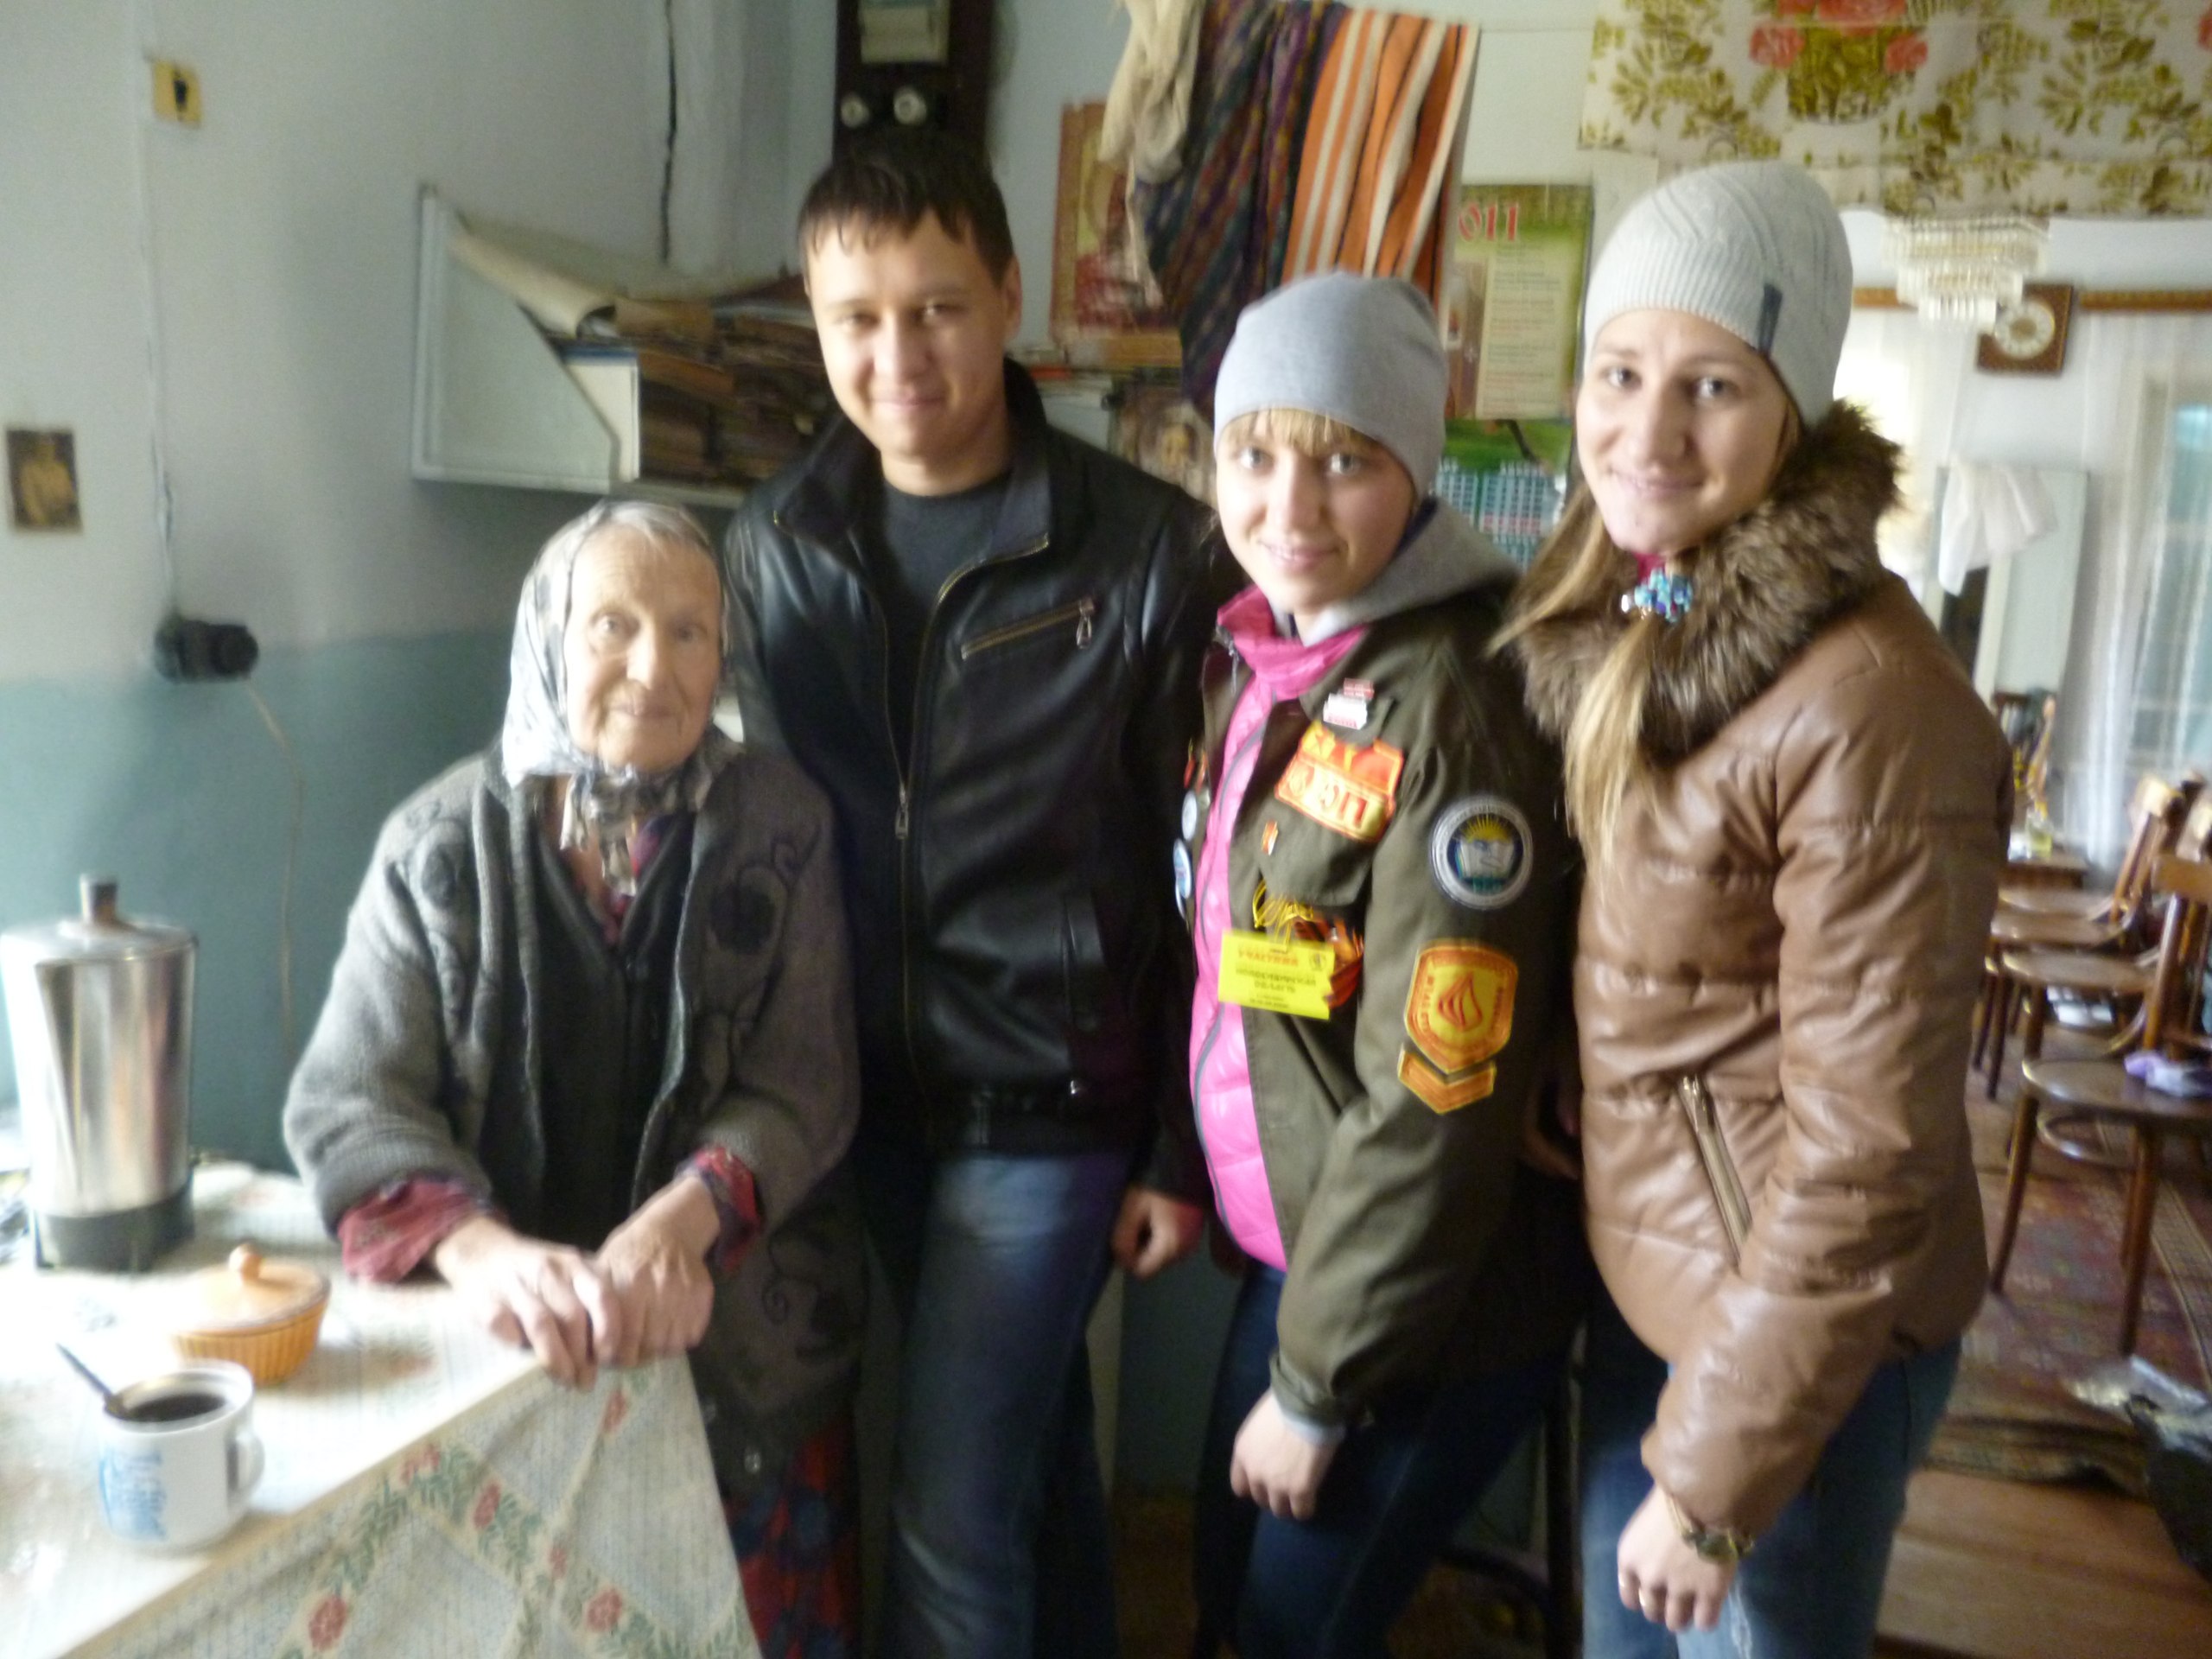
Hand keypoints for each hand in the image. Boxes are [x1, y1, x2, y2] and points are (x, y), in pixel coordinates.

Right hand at [431, 1217, 616, 1388]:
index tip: (611, 1360)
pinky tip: (522, 1356)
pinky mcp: (485, 1298)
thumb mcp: (570, 1276)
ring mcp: (516, 1284)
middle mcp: (549, 1271)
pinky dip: (513, 1341)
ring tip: (565, 1379)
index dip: (610, 1331)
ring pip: (541, 1323)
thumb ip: (592, 1301)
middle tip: (586, 1381)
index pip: (603, 1296)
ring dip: (555, 1357)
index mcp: (575, 1266)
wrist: (481, 1252)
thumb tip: (615, 1351)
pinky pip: (501, 1322)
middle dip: (582, 1354)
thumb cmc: (536, 1274)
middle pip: (573, 1316)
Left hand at [593, 1176, 718, 1367]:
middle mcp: (659, 1289)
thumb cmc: (628, 1254)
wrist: (668, 1230)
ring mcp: (685, 1293)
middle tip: (629, 1355)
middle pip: (650, 1346)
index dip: (615, 1355)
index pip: (624, 1339)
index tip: (609, 1357)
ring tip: (647, 1343)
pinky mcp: (703, 1295)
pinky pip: (692, 1335)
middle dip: (637, 1356)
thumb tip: (582, 1344)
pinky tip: (667, 1330)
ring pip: (672, 1344)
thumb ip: (593, 1305)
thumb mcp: (603, 1271)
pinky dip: (679, 1339)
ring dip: (658, 1350)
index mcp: (630, 1285)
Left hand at [1112, 1185, 1206, 1278]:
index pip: (1142, 1271)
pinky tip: (1159, 1216)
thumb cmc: (1155, 1186)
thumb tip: (1120, 1260)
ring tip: (1147, 1217)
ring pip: (1162, 1255)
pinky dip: (1163, 1236)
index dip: (1127, 1257)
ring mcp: (1193, 1242)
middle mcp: (1185, 1251)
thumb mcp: (1132, 1210)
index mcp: (1170, 1247)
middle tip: (1134, 1223)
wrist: (1183, 1163)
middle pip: (1153, 1264)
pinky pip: (1173, 1244)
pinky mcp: (1195, 1232)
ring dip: (1151, 1242)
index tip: (1123, 1236)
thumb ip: (1123, 1238)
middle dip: (1140, 1249)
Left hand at [1229, 1391, 1336, 1520]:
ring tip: (1300, 1497)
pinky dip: (1307, 1508)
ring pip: (1280, 1510)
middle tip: (1287, 1487)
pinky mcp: (1300, 1491)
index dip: (1253, 1486)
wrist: (1305, 1405)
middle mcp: (1255, 1473)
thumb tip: (1271, 1446)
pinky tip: (1312, 1499)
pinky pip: (1302, 1512)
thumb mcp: (1259, 1422)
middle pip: (1260, 1499)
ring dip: (1289, 1505)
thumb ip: (1260, 1442)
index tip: (1266, 1482)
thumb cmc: (1284, 1403)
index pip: (1239, 1486)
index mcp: (1242, 1454)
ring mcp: (1277, 1485)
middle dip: (1272, 1495)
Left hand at [1614, 1487, 1736, 1633]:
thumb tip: (1654, 1567)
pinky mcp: (1709, 1594)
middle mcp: (1649, 1580)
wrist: (1702, 1494)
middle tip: (1675, 1602)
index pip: (1630, 1598)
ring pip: (1677, 1622)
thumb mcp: (1643, 1526)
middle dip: (1663, 1610)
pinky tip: (1709, 1609)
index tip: (1654, 1596)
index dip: (1643, 1599)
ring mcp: (1680, 1590)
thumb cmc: (1670, 1499)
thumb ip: (1644, 1554)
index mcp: (1629, 1561)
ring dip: (1683, 1618)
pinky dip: (1706, 1619)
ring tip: (1692, 1609)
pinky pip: (1705, 1622)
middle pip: (1653, 1612)